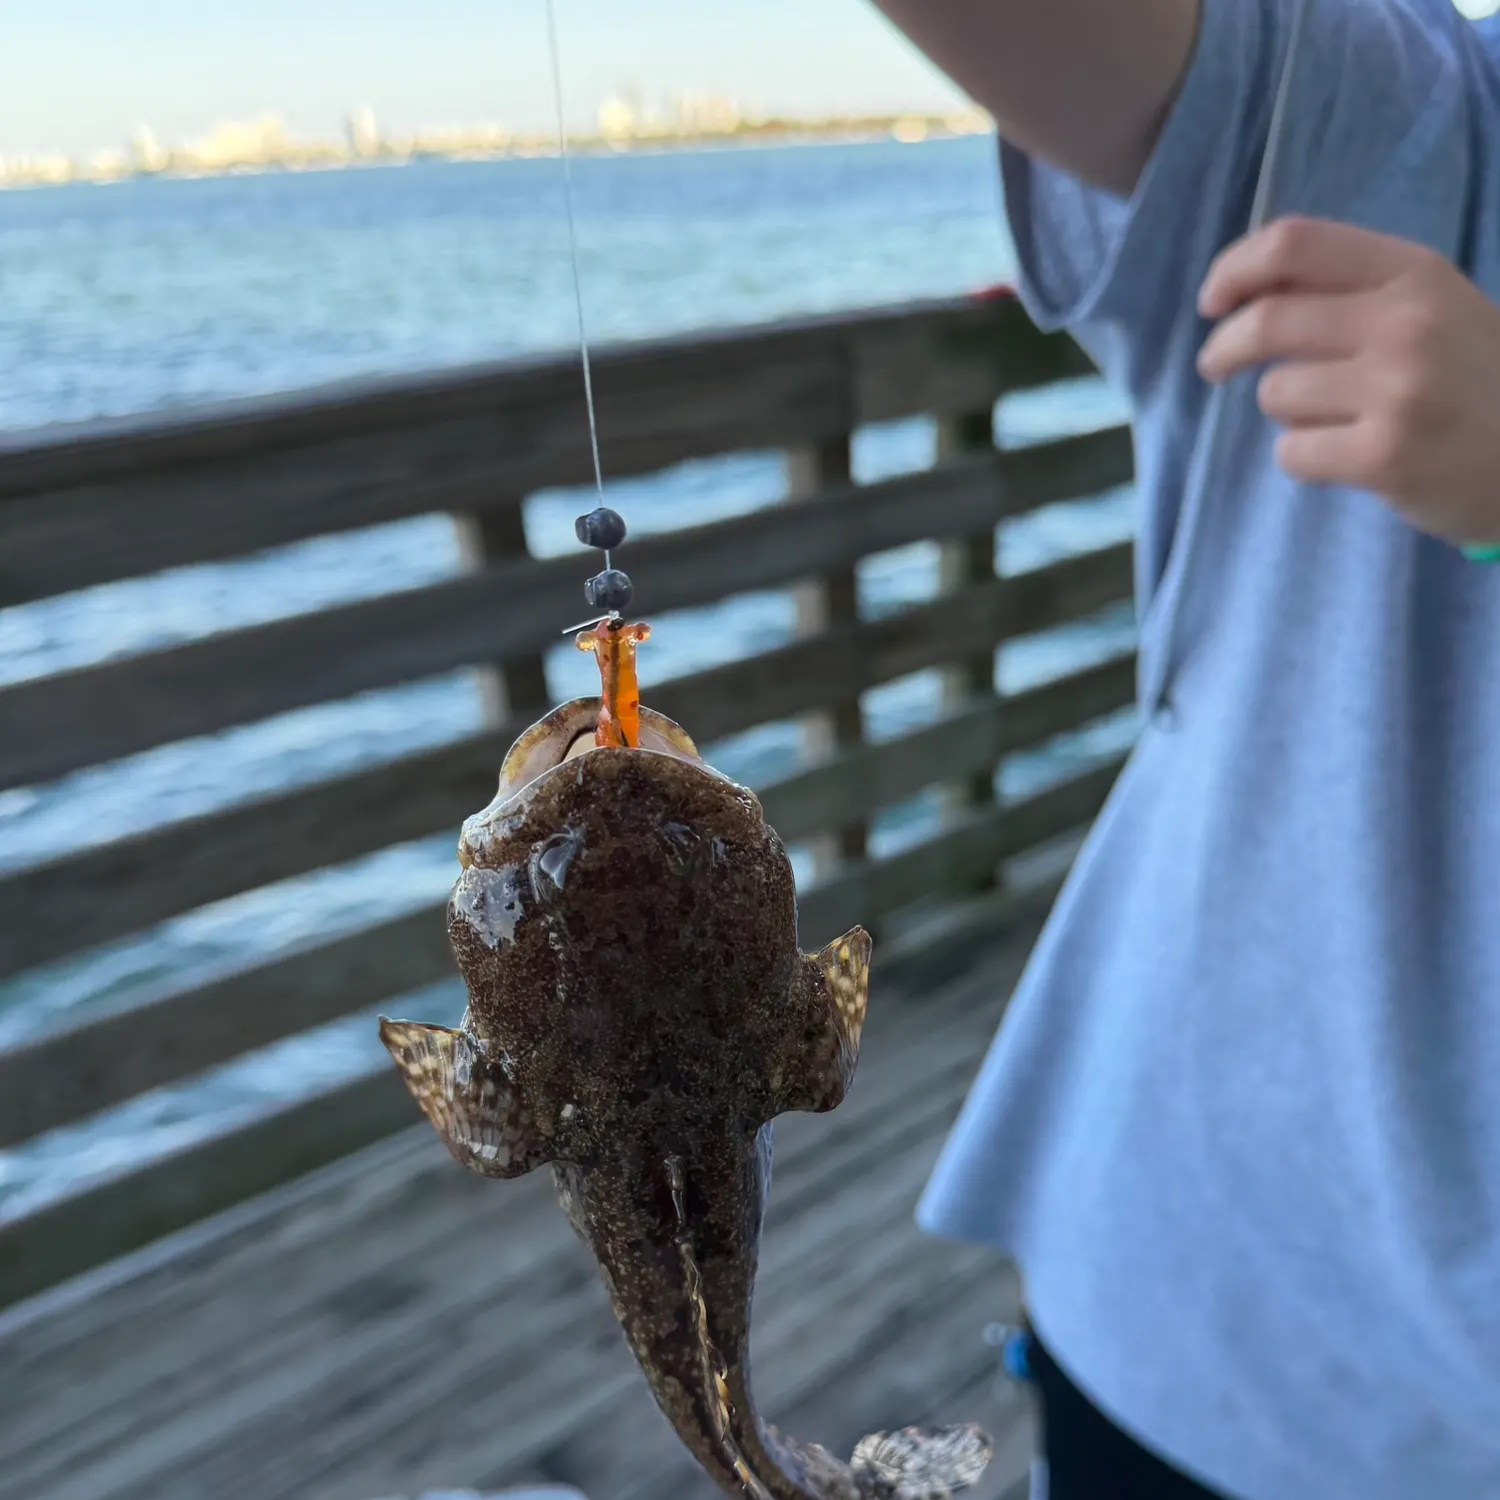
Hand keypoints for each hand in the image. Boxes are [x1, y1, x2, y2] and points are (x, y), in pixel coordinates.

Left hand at [1196, 215, 1499, 546]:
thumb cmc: (1478, 380)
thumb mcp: (1435, 307)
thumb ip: (1353, 291)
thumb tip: (1248, 289)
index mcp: (1414, 272)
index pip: (1295, 244)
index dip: (1234, 270)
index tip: (1212, 302)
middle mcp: (1405, 322)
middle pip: (1267, 321)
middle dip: (1224, 348)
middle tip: (1215, 366)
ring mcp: (1397, 390)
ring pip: (1276, 393)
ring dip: (1286, 410)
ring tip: (1336, 419)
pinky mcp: (1384, 457)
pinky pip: (1292, 452)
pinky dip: (1304, 458)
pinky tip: (1349, 456)